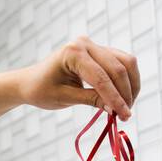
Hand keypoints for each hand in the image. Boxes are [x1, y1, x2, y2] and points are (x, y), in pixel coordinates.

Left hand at [17, 35, 138, 122]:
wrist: (30, 81)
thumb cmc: (42, 90)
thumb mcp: (64, 98)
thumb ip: (91, 100)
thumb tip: (116, 109)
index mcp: (72, 52)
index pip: (101, 78)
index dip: (115, 98)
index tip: (124, 116)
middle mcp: (85, 44)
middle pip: (117, 68)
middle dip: (125, 93)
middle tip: (126, 115)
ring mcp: (93, 45)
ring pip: (125, 62)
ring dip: (130, 85)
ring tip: (126, 107)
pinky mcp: (99, 51)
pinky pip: (121, 62)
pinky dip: (126, 79)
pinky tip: (124, 96)